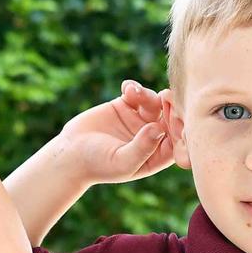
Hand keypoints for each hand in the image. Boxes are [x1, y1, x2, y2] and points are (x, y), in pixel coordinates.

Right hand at [54, 79, 172, 186]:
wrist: (70, 154)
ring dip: (148, 94)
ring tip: (132, 93)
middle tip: (165, 95)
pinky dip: (134, 88)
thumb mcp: (122, 162)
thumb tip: (159, 128)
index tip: (173, 116)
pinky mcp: (125, 106)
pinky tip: (126, 88)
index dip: (181, 126)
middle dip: (170, 105)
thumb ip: (142, 148)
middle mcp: (152, 136)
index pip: (179, 139)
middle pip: (171, 117)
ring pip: (155, 101)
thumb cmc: (97, 165)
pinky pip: (136, 92)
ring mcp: (140, 119)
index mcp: (157, 154)